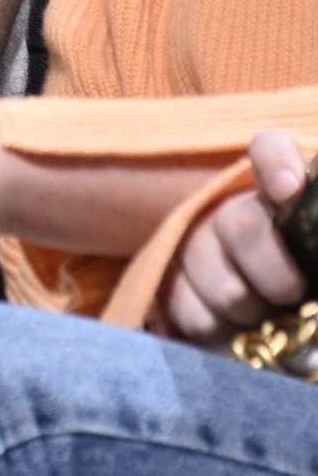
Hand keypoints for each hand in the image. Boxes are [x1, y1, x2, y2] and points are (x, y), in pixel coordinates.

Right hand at [159, 131, 309, 344]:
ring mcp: (195, 245)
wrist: (276, 319)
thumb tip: (307, 196)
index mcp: (278, 190)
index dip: (277, 162)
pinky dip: (222, 328)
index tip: (289, 189)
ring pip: (220, 281)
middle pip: (241, 226)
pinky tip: (236, 326)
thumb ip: (314, 222)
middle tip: (294, 291)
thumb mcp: (312, 234)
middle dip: (274, 271)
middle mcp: (232, 208)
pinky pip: (193, 312)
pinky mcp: (171, 287)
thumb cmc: (304, 265)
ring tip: (269, 314)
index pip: (269, 148)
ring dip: (251, 309)